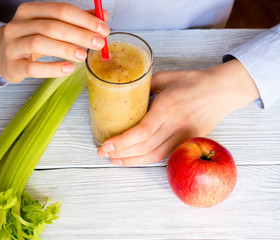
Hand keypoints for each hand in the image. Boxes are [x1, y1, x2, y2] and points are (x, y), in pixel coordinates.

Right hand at [0, 2, 108, 82]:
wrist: (0, 55)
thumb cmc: (29, 39)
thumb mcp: (48, 25)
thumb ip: (74, 20)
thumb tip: (102, 15)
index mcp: (30, 11)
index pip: (60, 10)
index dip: (84, 19)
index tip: (103, 29)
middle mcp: (18, 25)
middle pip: (52, 26)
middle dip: (79, 34)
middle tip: (98, 43)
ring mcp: (13, 45)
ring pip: (40, 43)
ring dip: (65, 49)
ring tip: (83, 56)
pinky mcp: (12, 65)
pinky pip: (32, 68)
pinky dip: (52, 68)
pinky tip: (68, 69)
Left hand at [97, 60, 259, 165]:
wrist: (224, 91)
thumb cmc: (194, 81)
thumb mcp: (166, 77)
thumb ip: (144, 87)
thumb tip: (125, 94)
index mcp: (168, 106)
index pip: (142, 131)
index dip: (122, 142)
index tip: (105, 145)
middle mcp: (176, 124)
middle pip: (145, 147)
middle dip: (120, 153)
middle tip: (102, 153)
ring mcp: (184, 135)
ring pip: (154, 156)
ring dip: (132, 160)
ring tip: (114, 160)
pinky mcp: (189, 141)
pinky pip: (165, 155)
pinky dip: (147, 159)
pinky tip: (134, 159)